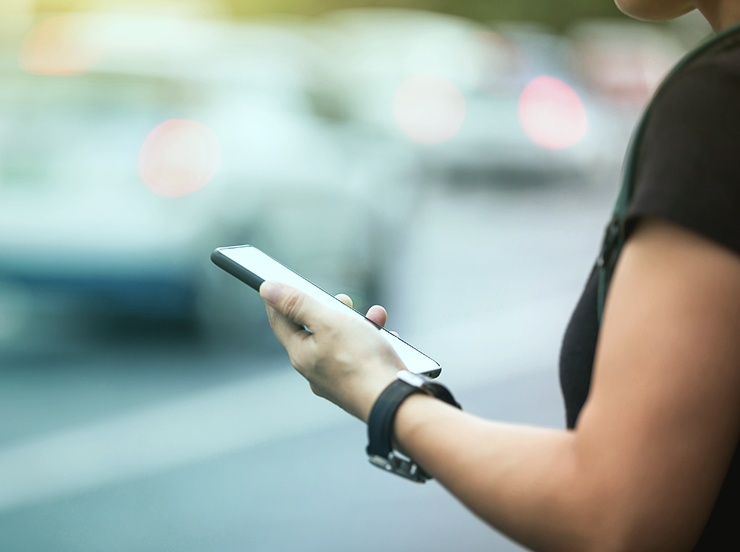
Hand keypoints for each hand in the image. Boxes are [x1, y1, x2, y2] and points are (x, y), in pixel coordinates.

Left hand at [260, 282, 403, 421]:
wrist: (396, 401)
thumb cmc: (362, 361)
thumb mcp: (327, 322)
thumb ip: (298, 304)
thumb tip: (267, 289)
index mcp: (301, 354)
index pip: (280, 321)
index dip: (279, 299)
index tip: (280, 283)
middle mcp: (316, 369)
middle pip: (313, 330)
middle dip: (328, 309)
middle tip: (343, 299)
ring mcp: (338, 379)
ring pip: (341, 341)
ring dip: (357, 323)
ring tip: (374, 316)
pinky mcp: (360, 383)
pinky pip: (360, 356)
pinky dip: (372, 341)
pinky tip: (387, 338)